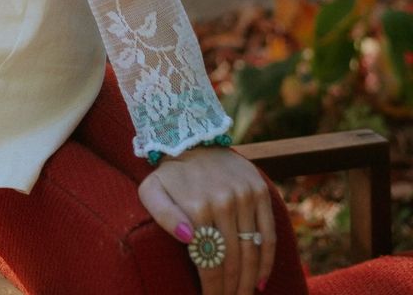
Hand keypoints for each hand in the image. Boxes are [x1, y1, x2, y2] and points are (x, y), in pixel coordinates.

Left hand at [137, 144, 276, 294]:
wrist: (192, 139)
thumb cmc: (169, 175)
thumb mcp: (151, 191)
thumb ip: (162, 214)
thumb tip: (187, 237)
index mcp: (197, 206)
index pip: (210, 263)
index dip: (213, 289)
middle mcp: (224, 201)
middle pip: (233, 262)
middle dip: (231, 290)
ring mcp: (245, 195)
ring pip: (252, 252)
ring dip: (249, 282)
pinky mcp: (260, 191)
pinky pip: (268, 234)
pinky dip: (267, 262)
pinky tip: (261, 281)